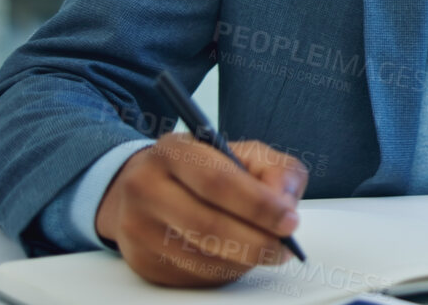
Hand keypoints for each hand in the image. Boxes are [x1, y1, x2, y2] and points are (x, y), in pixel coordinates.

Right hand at [93, 133, 307, 286]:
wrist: (145, 188)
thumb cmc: (204, 169)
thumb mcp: (243, 152)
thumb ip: (276, 169)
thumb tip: (285, 203)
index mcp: (174, 152)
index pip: (218, 182)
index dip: (259, 206)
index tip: (289, 221)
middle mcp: (146, 188)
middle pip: (207, 226)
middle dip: (256, 242)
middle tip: (285, 247)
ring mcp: (138, 228)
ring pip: (201, 258)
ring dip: (243, 260)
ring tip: (264, 250)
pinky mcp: (141, 261)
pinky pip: (192, 276)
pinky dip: (224, 271)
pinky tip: (236, 257)